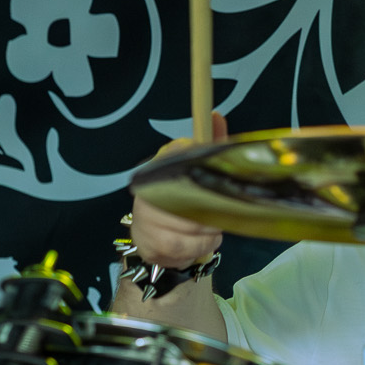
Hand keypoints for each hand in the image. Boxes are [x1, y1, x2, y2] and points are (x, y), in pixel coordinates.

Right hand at [125, 111, 227, 268]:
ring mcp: (145, 216)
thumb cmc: (183, 199)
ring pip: (190, 227)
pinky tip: (201, 242)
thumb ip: (211, 142)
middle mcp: (149, 188)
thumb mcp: (198, 168)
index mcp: (162, 164)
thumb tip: (216, 116)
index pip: (183, 159)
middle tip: (220, 213)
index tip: (215, 184)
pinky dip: (200, 247)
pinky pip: (184, 248)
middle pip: (192, 199)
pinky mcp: (148, 242)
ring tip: (210, 228)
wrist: (155, 236)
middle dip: (213, 210)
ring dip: (209, 231)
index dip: (205, 176)